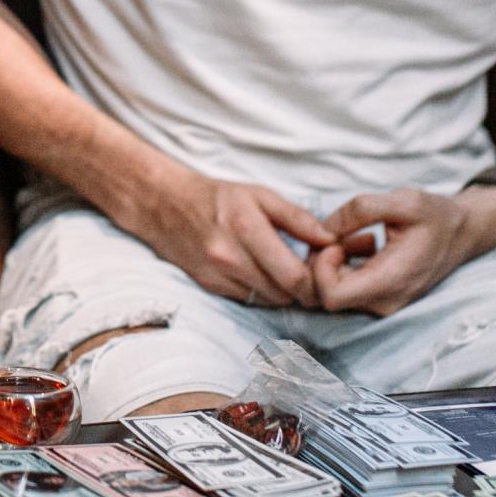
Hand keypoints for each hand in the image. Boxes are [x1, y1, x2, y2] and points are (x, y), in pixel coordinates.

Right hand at [133, 165, 335, 308]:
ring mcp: (217, 276)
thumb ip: (297, 218)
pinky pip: (249, 300)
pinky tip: (261, 274)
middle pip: (285, 294)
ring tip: (285, 271)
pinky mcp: (209, 287)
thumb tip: (331, 240)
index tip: (323, 270)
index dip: (317, 281)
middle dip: (303, 287)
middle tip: (310, 272)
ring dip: (283, 291)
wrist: (164, 205)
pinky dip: (262, 292)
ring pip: (269, 301)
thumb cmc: (217, 197)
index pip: (294, 277)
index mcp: (246, 229)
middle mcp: (230, 258)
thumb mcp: (259, 195)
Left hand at [309, 186, 495, 315]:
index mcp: (389, 282)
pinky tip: (363, 243)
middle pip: (327, 294)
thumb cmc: (435, 216)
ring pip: (335, 291)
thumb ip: (360, 210)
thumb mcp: (403, 200)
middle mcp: (384, 303)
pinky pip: (347, 288)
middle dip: (324, 261)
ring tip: (358, 235)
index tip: (334, 240)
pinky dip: (346, 265)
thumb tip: (324, 228)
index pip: (331, 296)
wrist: (463, 234)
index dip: (321, 267)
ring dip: (336, 261)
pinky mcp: (381, 299)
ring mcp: (382, 305)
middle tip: (341, 231)